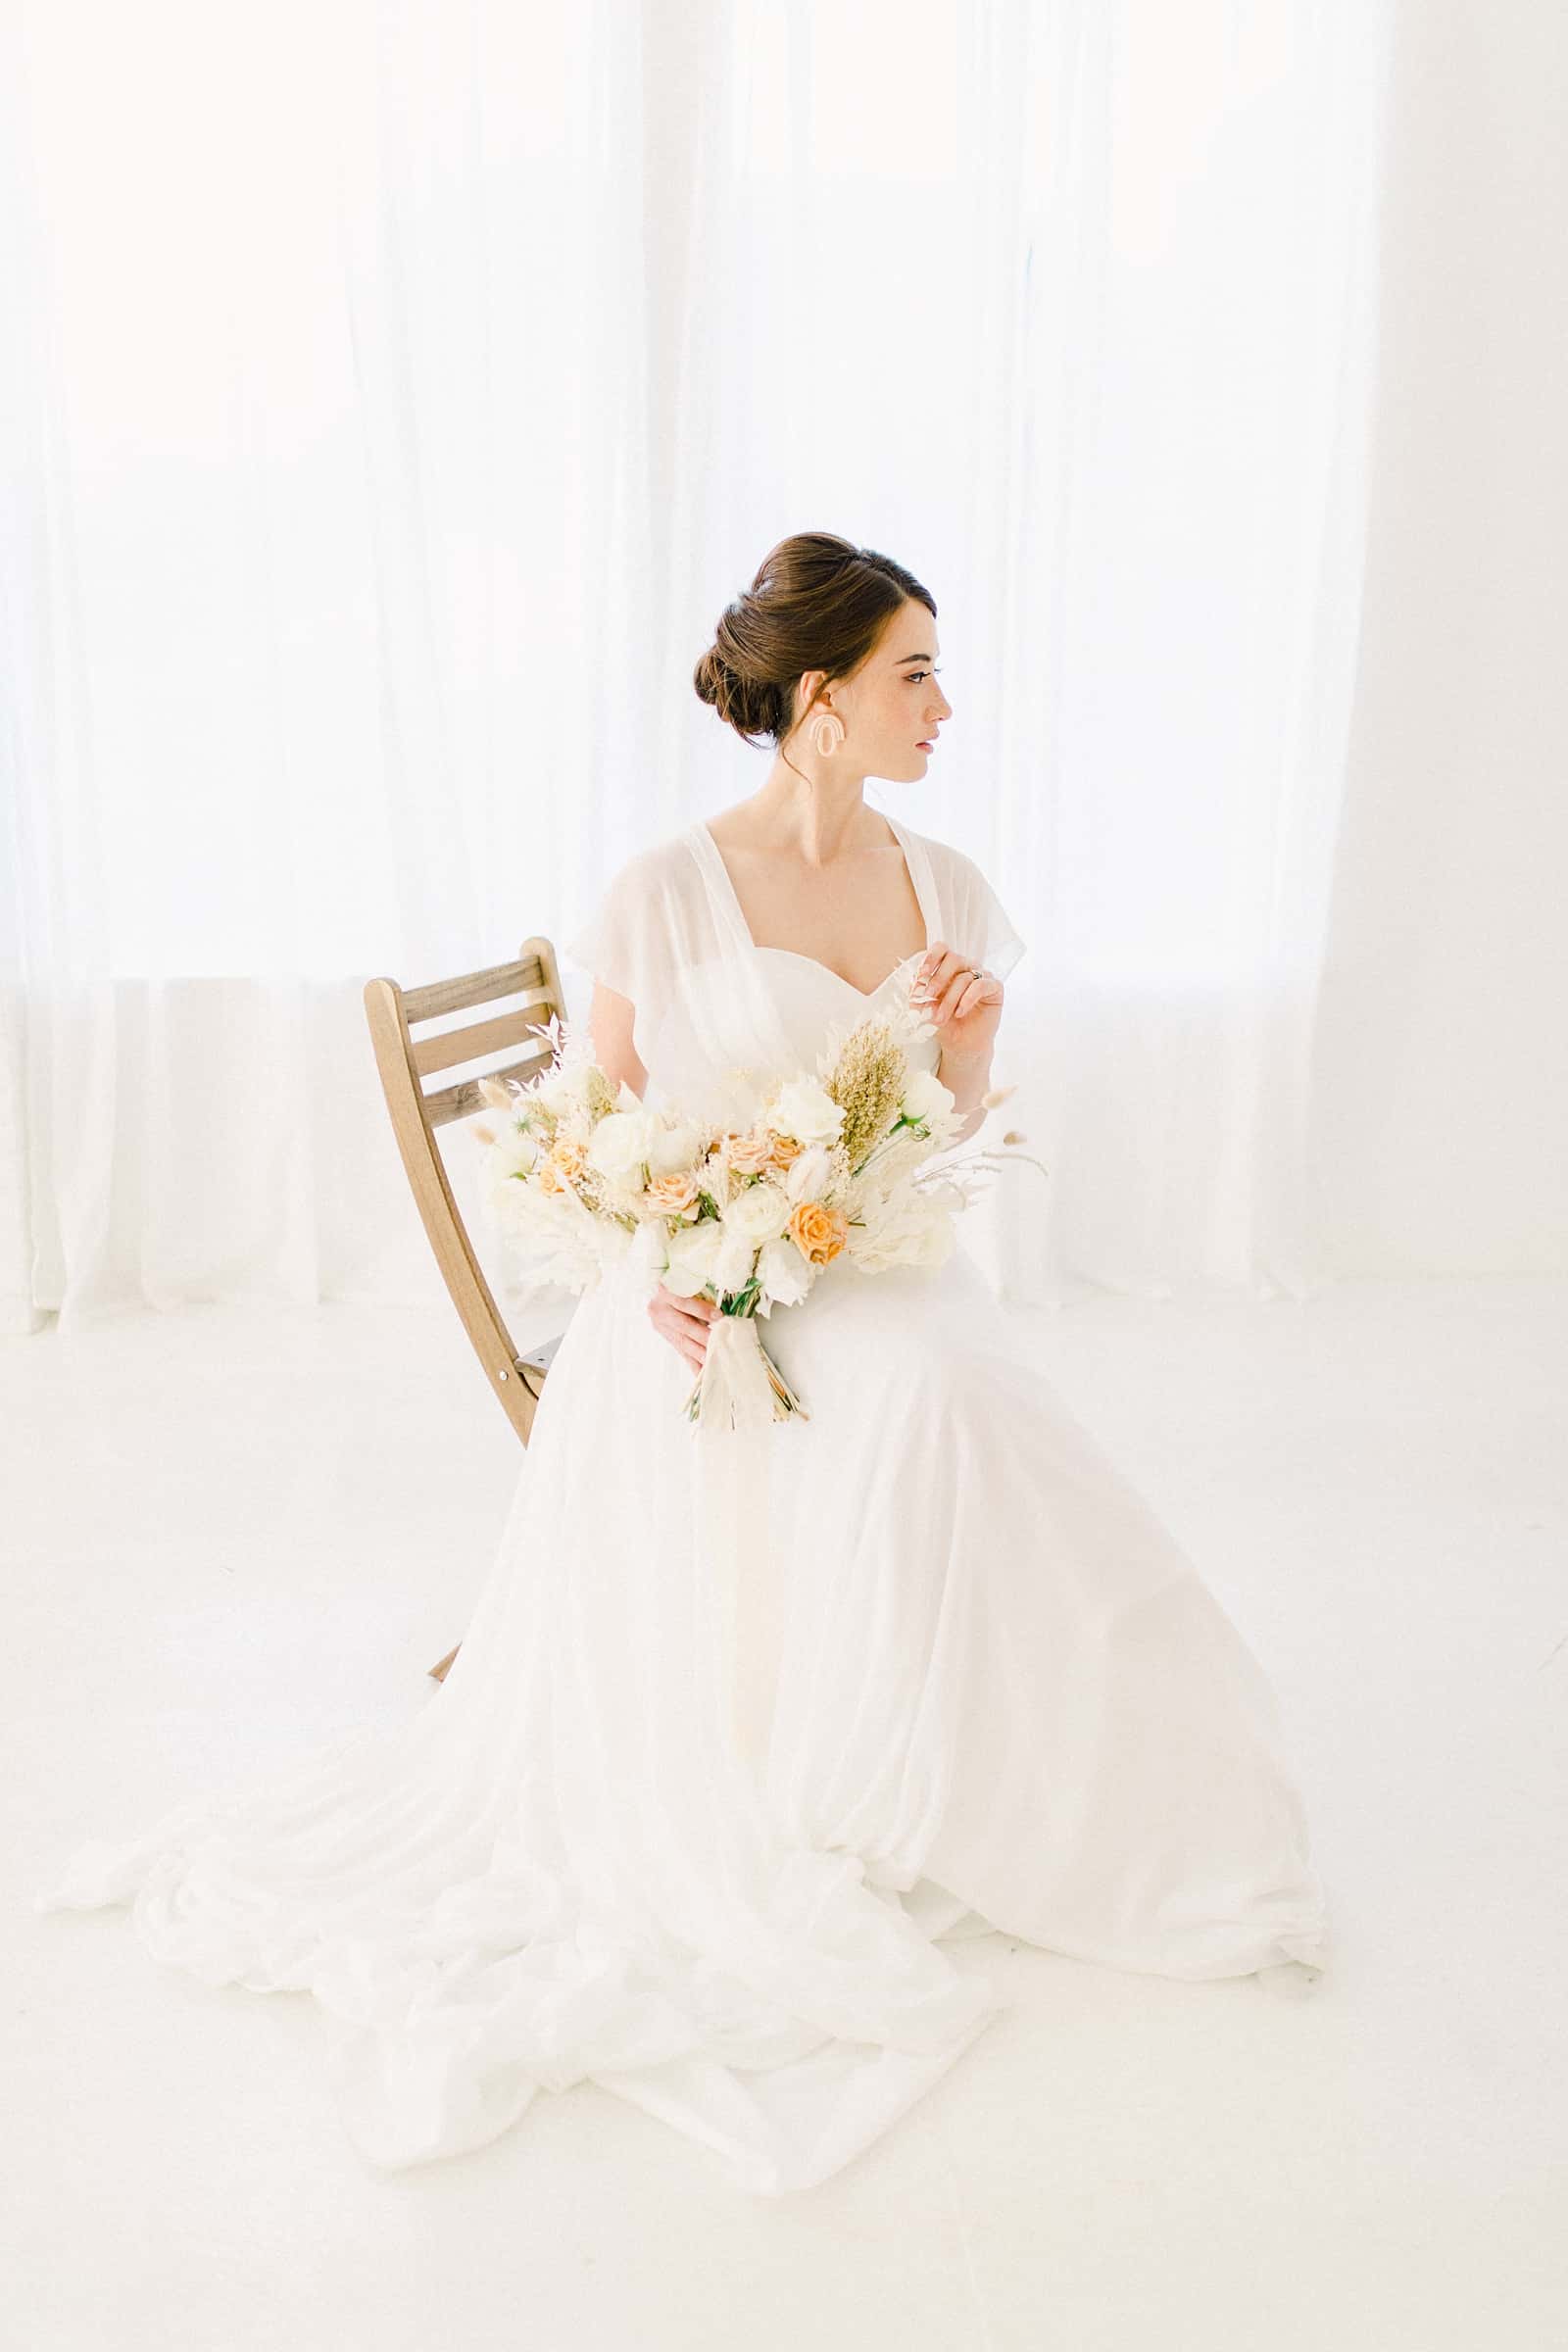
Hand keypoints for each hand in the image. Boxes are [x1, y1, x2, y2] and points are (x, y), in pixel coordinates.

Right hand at [648, 1280, 716, 1370]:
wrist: (657, 1285)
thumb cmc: (680, 1278)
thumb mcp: (688, 1278)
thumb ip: (702, 1287)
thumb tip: (723, 1302)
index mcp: (664, 1290)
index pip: (683, 1302)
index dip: (701, 1310)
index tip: (718, 1316)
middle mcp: (659, 1309)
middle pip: (683, 1325)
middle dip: (703, 1337)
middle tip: (720, 1344)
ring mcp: (661, 1325)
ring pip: (683, 1342)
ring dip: (700, 1354)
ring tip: (715, 1362)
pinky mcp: (666, 1336)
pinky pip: (682, 1352)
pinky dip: (693, 1364)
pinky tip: (703, 1375)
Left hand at [909, 940, 1003, 1059]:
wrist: (962, 1045)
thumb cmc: (945, 1024)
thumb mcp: (925, 1011)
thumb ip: (918, 997)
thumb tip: (914, 987)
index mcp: (948, 968)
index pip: (941, 949)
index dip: (931, 957)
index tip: (921, 974)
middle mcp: (966, 968)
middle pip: (953, 958)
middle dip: (938, 978)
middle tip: (928, 995)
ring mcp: (981, 976)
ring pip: (964, 977)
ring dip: (949, 999)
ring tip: (940, 1018)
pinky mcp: (995, 988)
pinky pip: (981, 985)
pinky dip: (967, 999)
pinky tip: (959, 1012)